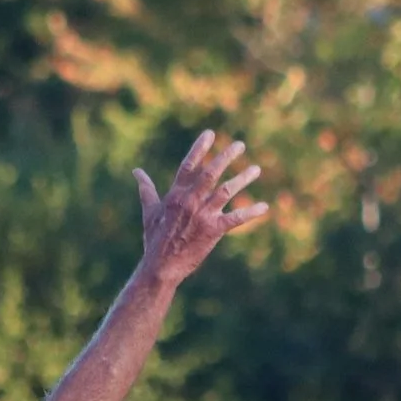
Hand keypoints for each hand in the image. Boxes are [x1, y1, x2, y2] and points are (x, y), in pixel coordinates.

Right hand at [134, 130, 267, 282]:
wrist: (161, 266)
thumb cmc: (154, 239)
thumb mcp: (149, 211)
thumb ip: (146, 189)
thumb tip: (136, 171)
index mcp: (175, 195)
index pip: (188, 166)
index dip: (199, 149)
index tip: (210, 134)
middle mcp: (189, 201)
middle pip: (210, 174)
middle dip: (226, 157)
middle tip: (240, 145)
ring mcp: (202, 215)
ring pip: (225, 191)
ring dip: (242, 179)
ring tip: (256, 169)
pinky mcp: (213, 230)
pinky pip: (235, 219)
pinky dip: (250, 213)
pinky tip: (264, 207)